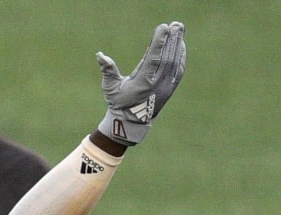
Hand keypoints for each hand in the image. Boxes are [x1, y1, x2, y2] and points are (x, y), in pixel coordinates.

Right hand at [97, 21, 185, 145]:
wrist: (132, 123)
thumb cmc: (118, 104)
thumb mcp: (110, 88)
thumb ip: (107, 70)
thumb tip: (100, 55)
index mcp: (142, 83)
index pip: (153, 59)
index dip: (159, 43)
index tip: (163, 28)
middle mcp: (157, 84)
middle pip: (167, 57)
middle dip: (172, 40)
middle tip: (176, 24)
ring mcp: (166, 86)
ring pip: (174, 61)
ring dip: (177, 44)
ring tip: (179, 28)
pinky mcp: (170, 87)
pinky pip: (179, 68)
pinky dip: (180, 55)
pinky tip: (180, 44)